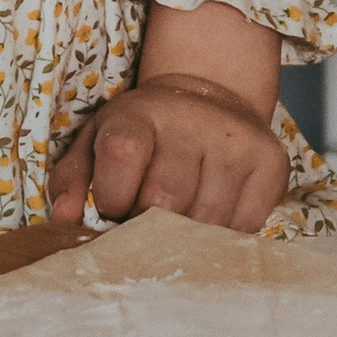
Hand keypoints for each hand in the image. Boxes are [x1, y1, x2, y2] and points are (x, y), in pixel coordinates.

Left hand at [48, 73, 290, 235]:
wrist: (208, 101)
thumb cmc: (142, 135)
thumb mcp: (96, 142)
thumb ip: (73, 180)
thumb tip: (65, 219)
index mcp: (140, 114)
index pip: (123, 156)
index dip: (114, 197)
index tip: (115, 205)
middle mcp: (192, 121)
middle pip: (166, 202)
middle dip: (150, 224)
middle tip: (149, 217)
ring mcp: (236, 141)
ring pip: (208, 222)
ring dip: (189, 235)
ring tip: (180, 216)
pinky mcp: (271, 162)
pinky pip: (245, 226)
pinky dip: (225, 234)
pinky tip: (212, 213)